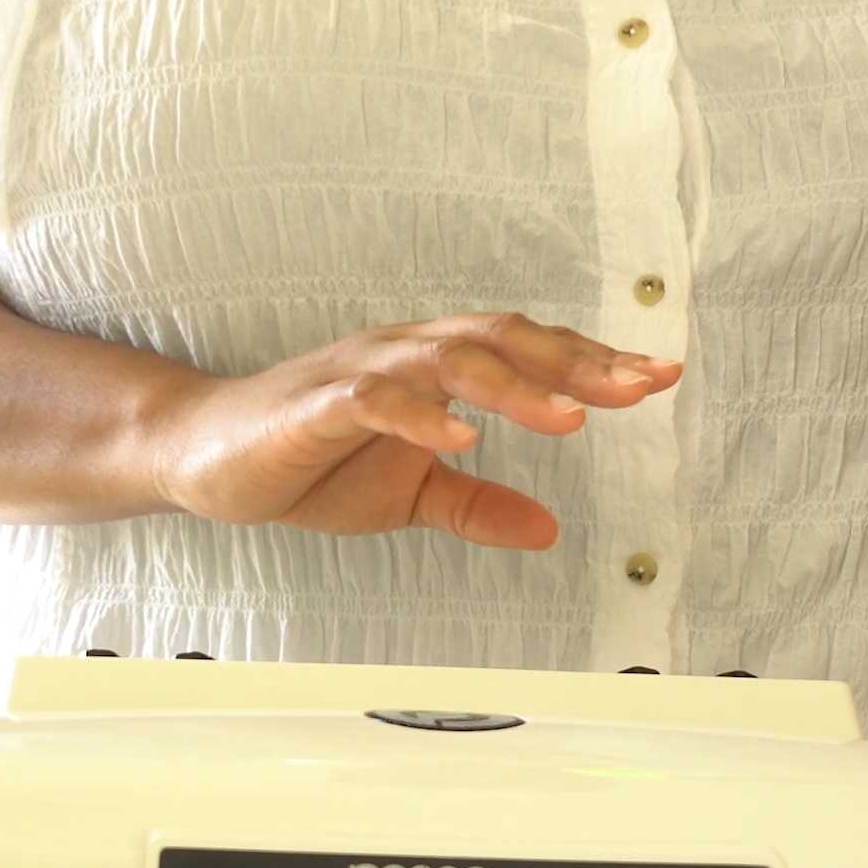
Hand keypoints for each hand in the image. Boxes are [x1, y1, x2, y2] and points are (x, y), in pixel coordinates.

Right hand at [150, 313, 680, 548]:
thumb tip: (548, 528)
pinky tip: (462, 439)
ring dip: (515, 386)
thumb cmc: (311, 461)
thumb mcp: (411, 495)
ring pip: (450, 357)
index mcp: (436, 367)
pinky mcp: (318, 403)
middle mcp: (408, 353)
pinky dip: (422, 416)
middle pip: (506, 338)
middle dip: (579, 361)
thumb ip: (478, 505)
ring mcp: (363, 371)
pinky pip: (376, 398)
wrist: (207, 456)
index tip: (660, 377)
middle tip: (643, 385)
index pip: (528, 351)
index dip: (594, 361)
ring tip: (572, 418)